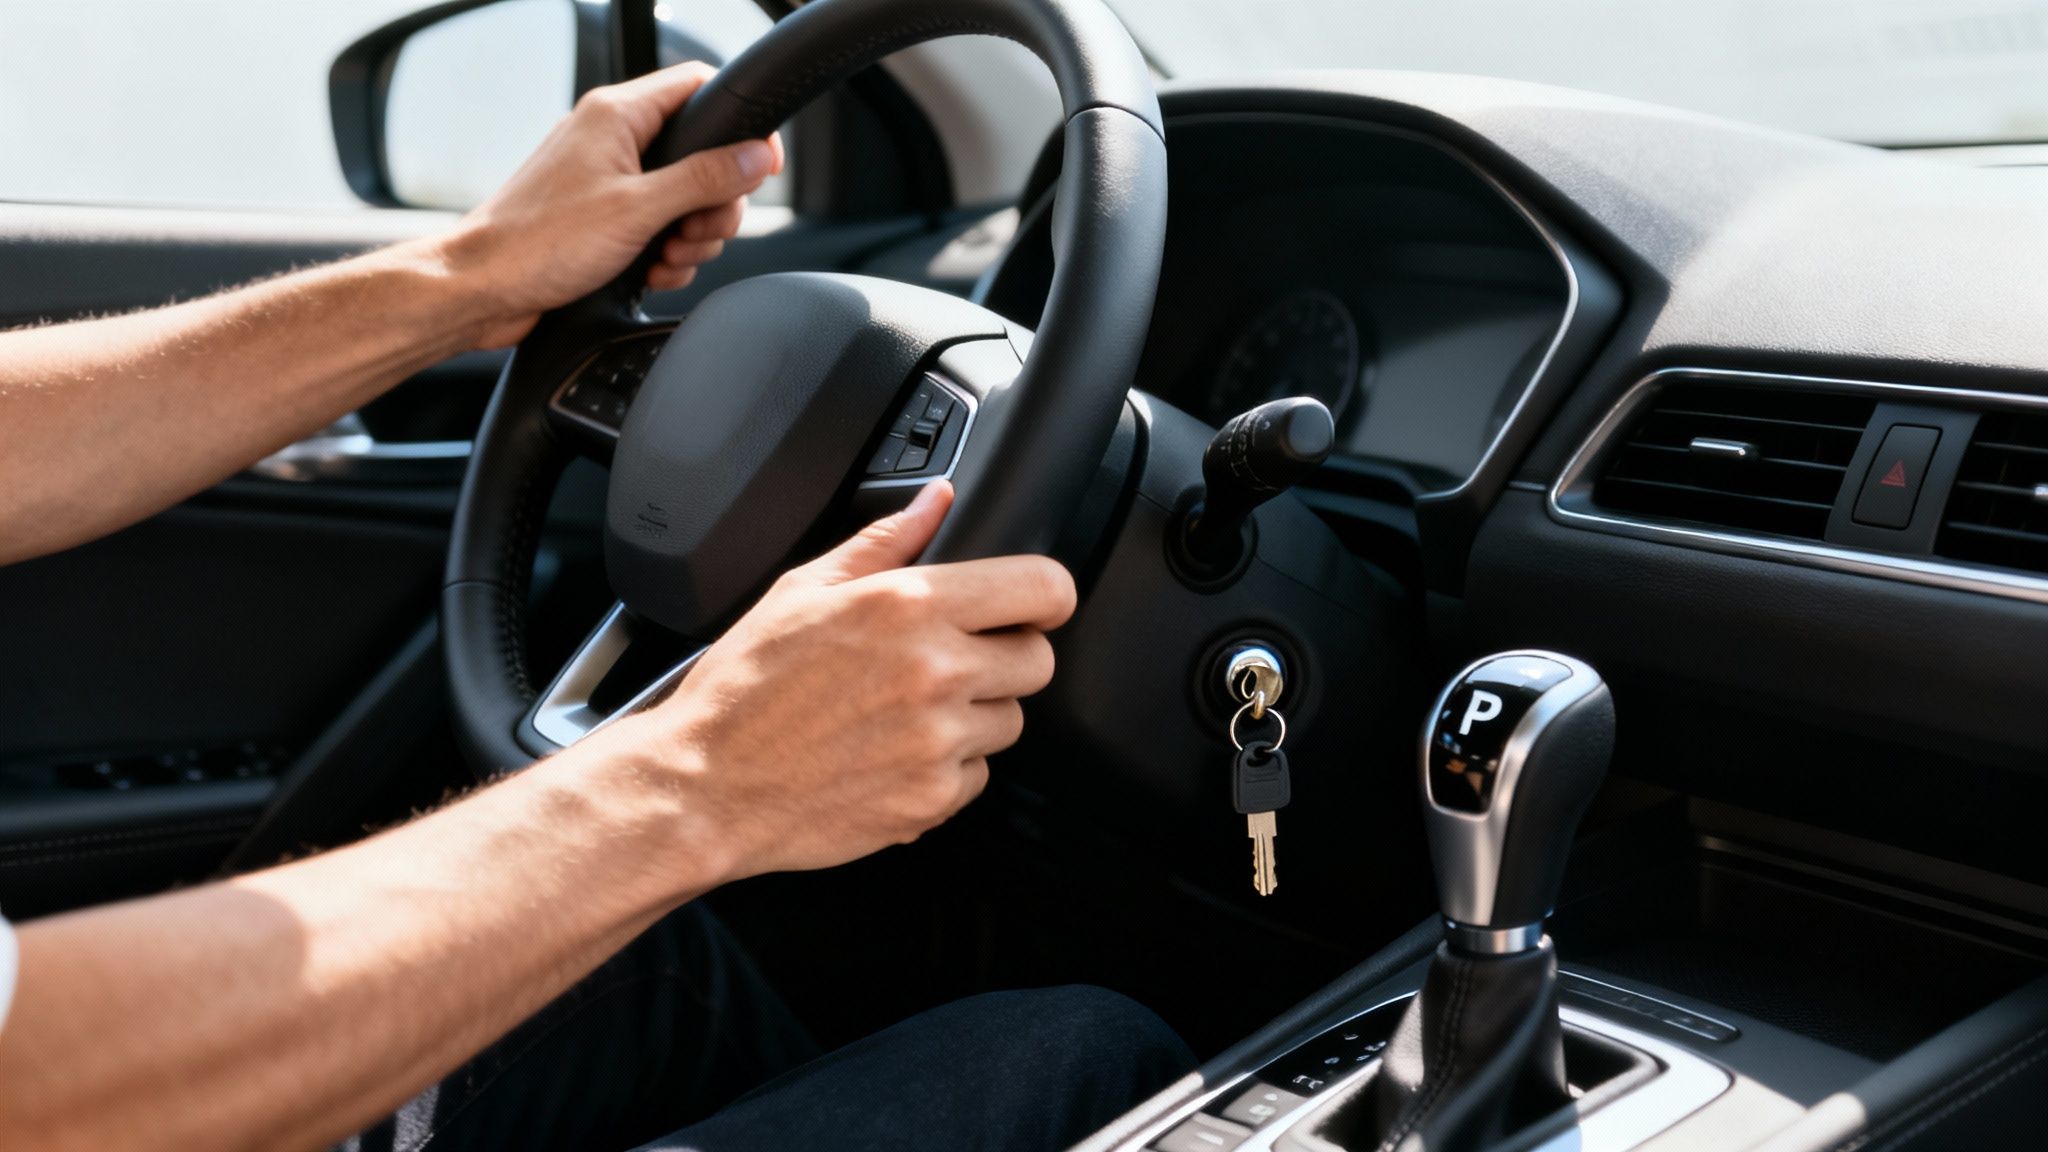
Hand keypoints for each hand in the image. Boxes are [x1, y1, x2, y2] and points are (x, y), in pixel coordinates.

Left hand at [441, 62, 783, 348]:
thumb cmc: (537, 243)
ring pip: (686, 199)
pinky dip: (666, 255)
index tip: (759, 164)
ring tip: (665, 257)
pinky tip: (649, 272)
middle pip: (703, 156)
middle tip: (697, 230)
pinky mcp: (605, 219)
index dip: (739, 123)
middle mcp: (613, 141)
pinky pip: (661, 228)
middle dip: (714, 203)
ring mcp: (609, 181)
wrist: (483, 290)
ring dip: (690, 237)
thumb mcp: (639, 209)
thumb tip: (757, 156)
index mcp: (617, 116)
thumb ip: (704, 179)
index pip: (699, 88)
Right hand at [582, 482, 1076, 884]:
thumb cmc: (744, 690)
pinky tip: (892, 754)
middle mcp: (936, 672)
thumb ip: (884, 541)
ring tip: (904, 712)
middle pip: (1038, 661)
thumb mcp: (802, 589)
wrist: (705, 787)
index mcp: (909, 606)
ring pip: (1009, 721)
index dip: (1045, 596)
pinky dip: (945, 769)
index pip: (1044, 589)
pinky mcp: (932, 800)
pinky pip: (977, 777)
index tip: (1032, 604)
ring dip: (973, 715)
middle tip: (950, 661)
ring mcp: (939, 741)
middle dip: (1005, 656)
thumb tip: (936, 501)